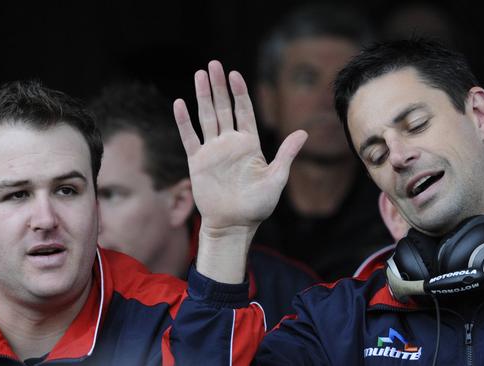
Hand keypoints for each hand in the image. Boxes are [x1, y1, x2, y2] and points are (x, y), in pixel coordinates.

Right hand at [173, 61, 306, 281]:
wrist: (233, 224)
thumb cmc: (257, 206)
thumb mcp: (276, 178)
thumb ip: (286, 154)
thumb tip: (303, 133)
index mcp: (249, 144)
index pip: (244, 112)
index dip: (239, 93)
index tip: (235, 74)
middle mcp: (230, 143)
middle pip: (223, 108)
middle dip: (219, 87)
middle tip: (213, 64)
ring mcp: (213, 151)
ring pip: (206, 117)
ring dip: (202, 96)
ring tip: (199, 75)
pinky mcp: (197, 162)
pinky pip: (189, 138)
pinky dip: (184, 121)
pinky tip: (179, 103)